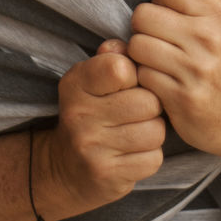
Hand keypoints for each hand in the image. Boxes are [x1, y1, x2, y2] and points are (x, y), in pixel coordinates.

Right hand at [39, 39, 165, 211]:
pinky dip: (150, 157)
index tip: (128, 84)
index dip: (136, 75)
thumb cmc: (90, 114)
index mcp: (75, 83)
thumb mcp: (91, 80)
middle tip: (137, 112)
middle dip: (151, 107)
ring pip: (155, 131)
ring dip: (153, 132)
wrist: (65, 169)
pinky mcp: (107, 175)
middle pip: (147, 102)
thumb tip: (128, 45)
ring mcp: (91, 147)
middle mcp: (79, 114)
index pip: (122, 68)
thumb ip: (112, 58)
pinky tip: (133, 153)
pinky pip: (153, 159)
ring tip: (136, 131)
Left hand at [129, 0, 220, 159]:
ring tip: (156, 63)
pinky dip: (145, 80)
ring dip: (141, 56)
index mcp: (219, 17)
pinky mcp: (182, 98)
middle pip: (143, 14)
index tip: (167, 18)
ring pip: (138, 45)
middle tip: (155, 42)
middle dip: (143, 28)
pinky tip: (160, 84)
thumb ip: (211, 3)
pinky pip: (142, 76)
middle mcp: (208, 39)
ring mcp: (195, 69)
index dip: (160, 1)